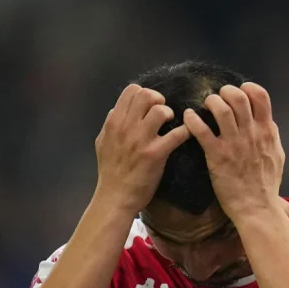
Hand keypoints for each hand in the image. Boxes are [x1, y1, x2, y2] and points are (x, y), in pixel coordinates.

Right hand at [94, 84, 190, 213]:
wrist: (116, 196)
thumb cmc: (110, 171)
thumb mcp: (102, 142)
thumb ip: (110, 125)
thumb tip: (118, 110)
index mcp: (114, 122)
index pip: (131, 91)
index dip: (144, 93)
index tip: (150, 105)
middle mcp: (126, 127)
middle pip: (147, 95)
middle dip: (159, 100)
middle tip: (163, 112)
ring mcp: (141, 140)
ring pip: (161, 110)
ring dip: (170, 114)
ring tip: (171, 123)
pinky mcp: (156, 154)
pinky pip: (177, 134)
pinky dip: (185, 132)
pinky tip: (185, 135)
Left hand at [183, 83, 284, 220]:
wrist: (256, 207)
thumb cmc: (267, 185)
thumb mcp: (278, 156)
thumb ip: (271, 137)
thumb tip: (267, 123)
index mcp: (267, 131)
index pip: (260, 96)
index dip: (247, 88)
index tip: (240, 91)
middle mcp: (250, 133)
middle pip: (238, 97)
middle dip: (226, 92)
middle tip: (219, 98)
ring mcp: (233, 143)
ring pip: (220, 108)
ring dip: (210, 102)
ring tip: (205, 105)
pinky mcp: (216, 155)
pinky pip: (201, 130)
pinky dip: (192, 119)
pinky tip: (189, 117)